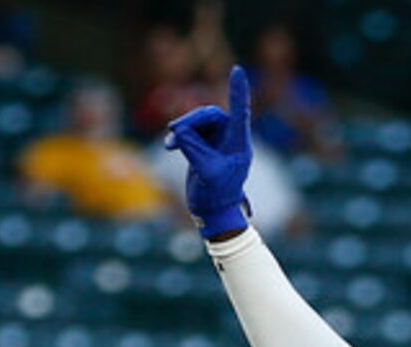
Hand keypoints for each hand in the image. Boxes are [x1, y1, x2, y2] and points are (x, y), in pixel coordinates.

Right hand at [165, 68, 254, 239]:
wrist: (212, 211)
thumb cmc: (216, 195)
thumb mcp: (205, 171)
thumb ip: (193, 148)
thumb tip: (180, 131)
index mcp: (239, 144)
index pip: (240, 112)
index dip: (238, 91)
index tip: (237, 71)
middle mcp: (231, 139)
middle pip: (210, 115)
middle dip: (191, 121)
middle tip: (174, 131)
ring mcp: (217, 141)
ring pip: (198, 122)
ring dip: (183, 129)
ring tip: (170, 144)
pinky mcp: (204, 146)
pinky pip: (190, 131)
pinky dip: (179, 136)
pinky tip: (170, 145)